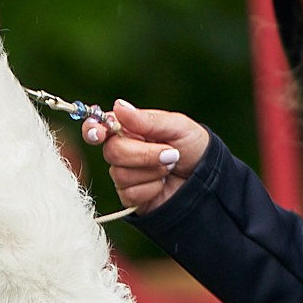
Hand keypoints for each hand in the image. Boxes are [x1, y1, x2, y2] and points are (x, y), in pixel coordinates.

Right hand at [80, 100, 209, 217]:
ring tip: (170, 168)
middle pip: (112, 152)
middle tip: (171, 154)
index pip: (99, 127)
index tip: (99, 133)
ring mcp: (126, 174)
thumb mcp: (177, 126)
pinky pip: (130, 193)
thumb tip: (118, 106)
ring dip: (152, 171)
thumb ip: (147, 119)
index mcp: (129, 129)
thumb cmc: (194, 148)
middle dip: (143, 154)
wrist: (209, 181)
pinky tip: (163, 184)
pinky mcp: (131, 197)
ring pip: (120, 174)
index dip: (93, 130)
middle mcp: (123, 151)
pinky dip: (152, 188)